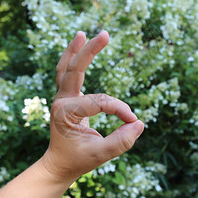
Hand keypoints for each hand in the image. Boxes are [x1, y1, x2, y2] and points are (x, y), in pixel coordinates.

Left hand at [41, 30, 143, 182]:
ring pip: (65, 67)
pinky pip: (67, 73)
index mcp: (65, 113)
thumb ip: (121, 141)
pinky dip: (72, 58)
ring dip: (74, 50)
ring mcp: (61, 97)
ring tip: (83, 34)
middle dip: (90, 51)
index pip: (99, 102)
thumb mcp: (100, 155)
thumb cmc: (78, 159)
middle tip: (105, 33)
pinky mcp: (66, 97)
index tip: (132, 121)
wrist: (59, 164)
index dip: (120, 110)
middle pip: (74, 69)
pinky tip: (79, 44)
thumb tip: (138, 124)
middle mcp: (61, 101)